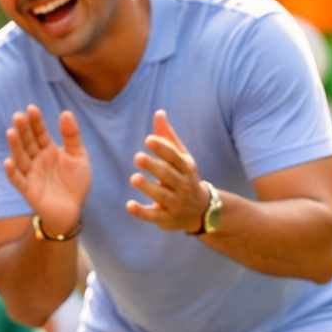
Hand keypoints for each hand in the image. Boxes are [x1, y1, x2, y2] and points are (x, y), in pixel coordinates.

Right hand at [4, 105, 90, 235]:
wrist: (73, 210)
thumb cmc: (76, 183)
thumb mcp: (79, 156)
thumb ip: (72, 135)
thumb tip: (65, 112)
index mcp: (48, 150)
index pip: (40, 132)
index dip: (36, 121)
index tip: (31, 108)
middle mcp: (37, 160)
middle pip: (27, 142)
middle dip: (23, 130)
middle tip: (17, 116)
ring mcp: (31, 174)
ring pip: (20, 158)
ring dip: (15, 146)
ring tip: (11, 132)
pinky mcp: (28, 190)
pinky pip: (17, 180)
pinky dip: (11, 172)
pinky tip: (7, 162)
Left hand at [126, 110, 206, 232]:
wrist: (201, 210)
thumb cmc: (184, 177)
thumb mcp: (181, 157)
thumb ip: (167, 136)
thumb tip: (158, 112)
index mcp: (186, 168)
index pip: (175, 157)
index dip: (163, 148)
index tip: (148, 139)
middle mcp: (183, 186)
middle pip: (169, 175)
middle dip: (154, 166)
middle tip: (137, 157)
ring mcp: (176, 203)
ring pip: (162, 195)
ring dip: (148, 187)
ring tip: (134, 178)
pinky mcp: (166, 219)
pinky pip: (154, 216)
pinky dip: (142, 212)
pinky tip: (129, 205)